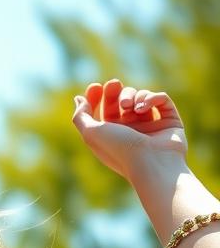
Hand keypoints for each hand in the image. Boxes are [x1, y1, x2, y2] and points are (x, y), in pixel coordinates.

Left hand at [71, 78, 186, 181]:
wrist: (151, 162)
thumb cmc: (119, 149)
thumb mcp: (91, 133)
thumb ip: (81, 116)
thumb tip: (78, 98)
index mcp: (111, 134)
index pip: (104, 109)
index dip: (97, 96)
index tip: (95, 86)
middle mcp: (130, 129)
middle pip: (122, 100)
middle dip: (116, 91)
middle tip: (113, 85)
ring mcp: (150, 124)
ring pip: (141, 97)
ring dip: (133, 95)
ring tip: (131, 106)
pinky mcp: (169, 120)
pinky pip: (161, 99)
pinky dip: (152, 97)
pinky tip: (144, 107)